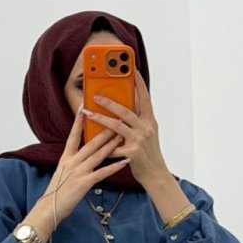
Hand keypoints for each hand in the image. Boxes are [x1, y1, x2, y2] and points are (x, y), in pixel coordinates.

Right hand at [39, 106, 128, 227]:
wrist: (49, 209)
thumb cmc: (57, 193)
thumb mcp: (62, 173)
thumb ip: (72, 163)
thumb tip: (81, 155)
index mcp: (65, 158)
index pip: (72, 136)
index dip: (78, 122)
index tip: (83, 108)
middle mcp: (71, 162)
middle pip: (90, 143)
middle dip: (103, 131)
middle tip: (115, 119)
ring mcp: (78, 172)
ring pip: (97, 155)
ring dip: (111, 145)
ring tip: (121, 136)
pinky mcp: (84, 183)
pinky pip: (102, 173)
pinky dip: (114, 167)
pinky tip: (124, 162)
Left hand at [79, 68, 169, 184]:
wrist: (155, 174)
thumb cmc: (148, 152)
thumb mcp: (147, 132)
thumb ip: (137, 119)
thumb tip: (122, 105)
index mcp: (150, 120)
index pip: (145, 98)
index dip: (139, 83)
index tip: (132, 69)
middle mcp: (146, 128)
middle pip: (126, 110)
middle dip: (109, 101)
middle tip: (95, 95)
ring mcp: (139, 140)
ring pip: (116, 126)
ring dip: (100, 118)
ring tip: (87, 113)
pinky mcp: (132, 153)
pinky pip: (113, 147)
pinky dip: (102, 144)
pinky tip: (91, 139)